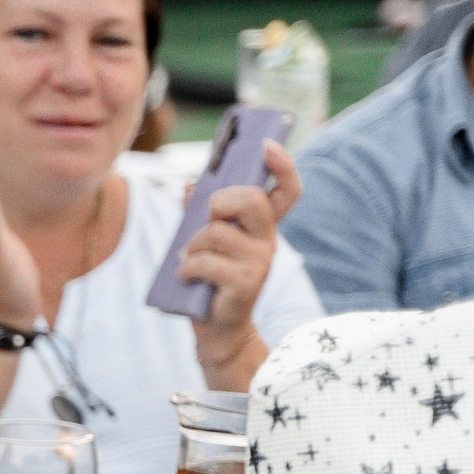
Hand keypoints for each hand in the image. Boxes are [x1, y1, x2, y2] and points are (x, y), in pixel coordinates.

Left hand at [179, 141, 301, 386]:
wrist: (216, 328)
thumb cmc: (209, 279)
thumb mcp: (203, 241)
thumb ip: (198, 213)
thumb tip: (190, 187)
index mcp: (262, 227)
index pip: (286, 191)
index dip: (282, 166)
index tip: (266, 145)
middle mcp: (268, 241)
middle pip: (250, 200)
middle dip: (218, 202)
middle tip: (208, 220)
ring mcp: (260, 263)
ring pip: (215, 232)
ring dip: (192, 245)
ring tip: (191, 260)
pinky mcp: (246, 285)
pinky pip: (205, 261)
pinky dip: (186, 267)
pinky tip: (187, 276)